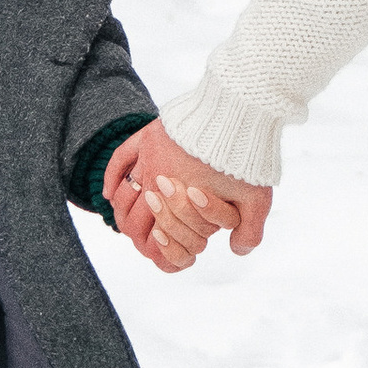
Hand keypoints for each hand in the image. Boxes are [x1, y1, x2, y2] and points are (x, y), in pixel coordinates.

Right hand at [103, 122, 272, 270]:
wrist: (238, 113)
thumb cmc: (247, 158)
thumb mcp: (257, 200)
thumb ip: (250, 231)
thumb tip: (237, 251)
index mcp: (180, 202)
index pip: (152, 240)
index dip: (154, 253)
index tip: (158, 255)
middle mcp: (157, 181)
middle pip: (132, 221)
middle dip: (137, 237)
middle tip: (146, 242)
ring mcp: (150, 157)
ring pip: (122, 194)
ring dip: (122, 213)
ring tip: (129, 221)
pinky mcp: (149, 136)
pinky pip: (120, 159)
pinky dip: (111, 179)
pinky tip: (109, 193)